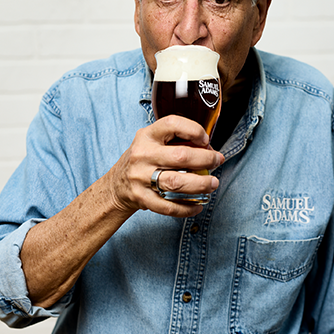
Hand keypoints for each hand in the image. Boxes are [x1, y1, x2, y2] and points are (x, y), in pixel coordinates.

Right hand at [106, 116, 222, 218]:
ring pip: (176, 182)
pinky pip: (168, 206)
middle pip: (180, 157)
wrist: (116, 185)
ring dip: (200, 184)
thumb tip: (207, 147)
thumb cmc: (142, 161)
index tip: (206, 139)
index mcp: (147, 136)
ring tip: (213, 184)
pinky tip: (198, 206)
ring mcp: (141, 178)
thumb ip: (175, 142)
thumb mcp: (152, 143)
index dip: (193, 130)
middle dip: (205, 159)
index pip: (172, 125)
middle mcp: (143, 155)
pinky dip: (186, 208)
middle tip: (217, 161)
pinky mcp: (142, 198)